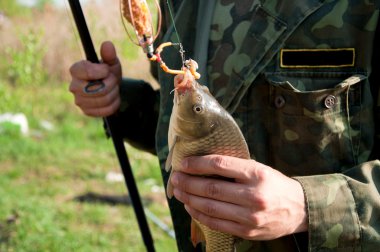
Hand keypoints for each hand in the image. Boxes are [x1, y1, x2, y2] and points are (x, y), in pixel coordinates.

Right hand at [69, 41, 121, 116]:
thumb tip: (107, 44)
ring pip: (103, 100)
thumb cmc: (108, 73)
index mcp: (76, 70)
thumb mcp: (110, 62)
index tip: (106, 69)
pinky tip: (112, 98)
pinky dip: (114, 104)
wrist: (110, 88)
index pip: (85, 71)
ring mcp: (79, 101)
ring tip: (113, 88)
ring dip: (114, 93)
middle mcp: (74, 86)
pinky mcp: (87, 112)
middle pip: (98, 88)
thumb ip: (109, 55)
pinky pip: (106, 110)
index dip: (101, 71)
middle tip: (112, 79)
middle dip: (111, 83)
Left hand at [170, 155, 307, 239]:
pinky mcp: (247, 231)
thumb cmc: (274, 184)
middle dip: (188, 182)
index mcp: (257, 174)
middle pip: (211, 188)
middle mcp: (253, 195)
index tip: (183, 163)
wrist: (299, 209)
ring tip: (179, 191)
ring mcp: (250, 216)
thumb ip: (234, 168)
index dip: (197, 164)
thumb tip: (202, 165)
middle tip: (175, 177)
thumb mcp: (259, 169)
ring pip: (210, 207)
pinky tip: (190, 206)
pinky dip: (199, 214)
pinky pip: (216, 223)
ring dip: (189, 198)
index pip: (219, 165)